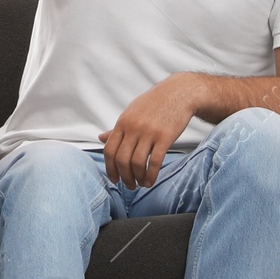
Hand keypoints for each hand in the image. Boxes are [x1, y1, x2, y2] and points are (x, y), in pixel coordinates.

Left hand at [98, 74, 201, 188]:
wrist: (179, 93)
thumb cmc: (154, 104)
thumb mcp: (131, 113)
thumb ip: (117, 129)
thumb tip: (100, 138)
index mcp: (122, 123)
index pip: (109, 150)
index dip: (110, 169)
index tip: (114, 179)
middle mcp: (133, 128)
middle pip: (121, 160)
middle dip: (123, 177)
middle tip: (128, 185)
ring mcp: (149, 132)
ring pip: (137, 163)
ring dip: (137, 178)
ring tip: (140, 184)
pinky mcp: (165, 137)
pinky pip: (154, 161)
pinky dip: (151, 175)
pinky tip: (151, 181)